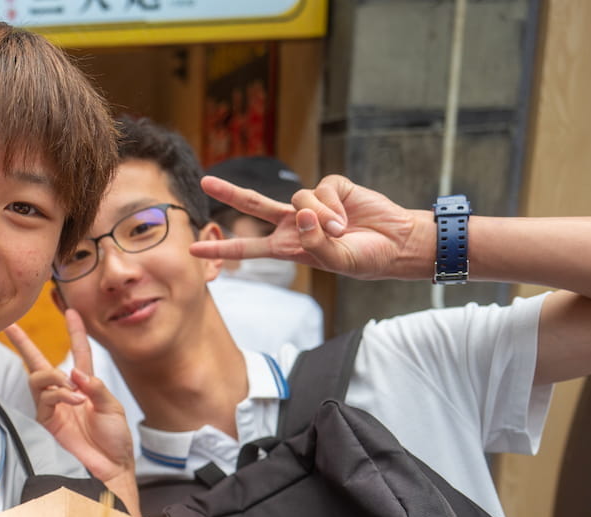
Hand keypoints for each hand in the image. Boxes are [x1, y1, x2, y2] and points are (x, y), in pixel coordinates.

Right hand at [4, 309, 134, 486]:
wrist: (111, 466)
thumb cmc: (115, 438)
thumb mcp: (112, 407)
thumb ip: (96, 387)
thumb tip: (74, 372)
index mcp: (86, 384)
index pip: (78, 352)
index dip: (75, 331)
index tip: (71, 311)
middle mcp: (66, 391)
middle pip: (39, 361)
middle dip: (24, 343)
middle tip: (10, 326)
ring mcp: (54, 406)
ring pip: (38, 378)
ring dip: (53, 377)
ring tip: (71, 386)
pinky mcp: (47, 421)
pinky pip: (45, 399)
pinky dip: (59, 394)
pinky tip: (74, 398)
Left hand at [190, 174, 431, 280]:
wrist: (396, 242)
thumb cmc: (367, 258)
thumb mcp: (336, 260)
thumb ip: (315, 242)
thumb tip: (300, 215)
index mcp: (289, 248)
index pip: (249, 249)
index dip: (222, 248)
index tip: (194, 248)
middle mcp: (294, 224)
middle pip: (254, 205)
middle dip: (230, 193)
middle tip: (205, 182)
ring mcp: (311, 205)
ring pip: (298, 199)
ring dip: (322, 217)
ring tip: (342, 231)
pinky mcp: (330, 187)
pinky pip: (322, 190)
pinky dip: (335, 205)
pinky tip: (349, 216)